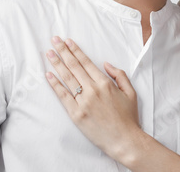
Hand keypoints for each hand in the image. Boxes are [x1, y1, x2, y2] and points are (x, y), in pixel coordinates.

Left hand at [45, 36, 139, 161]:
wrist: (124, 140)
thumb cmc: (128, 117)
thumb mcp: (130, 92)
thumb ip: (119, 75)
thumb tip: (105, 64)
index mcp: (105, 83)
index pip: (86, 62)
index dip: (76, 50)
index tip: (68, 41)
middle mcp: (93, 90)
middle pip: (74, 66)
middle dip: (63, 51)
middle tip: (54, 40)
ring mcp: (83, 102)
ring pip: (67, 78)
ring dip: (57, 64)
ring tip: (49, 53)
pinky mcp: (76, 114)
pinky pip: (63, 96)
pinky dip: (55, 84)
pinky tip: (49, 75)